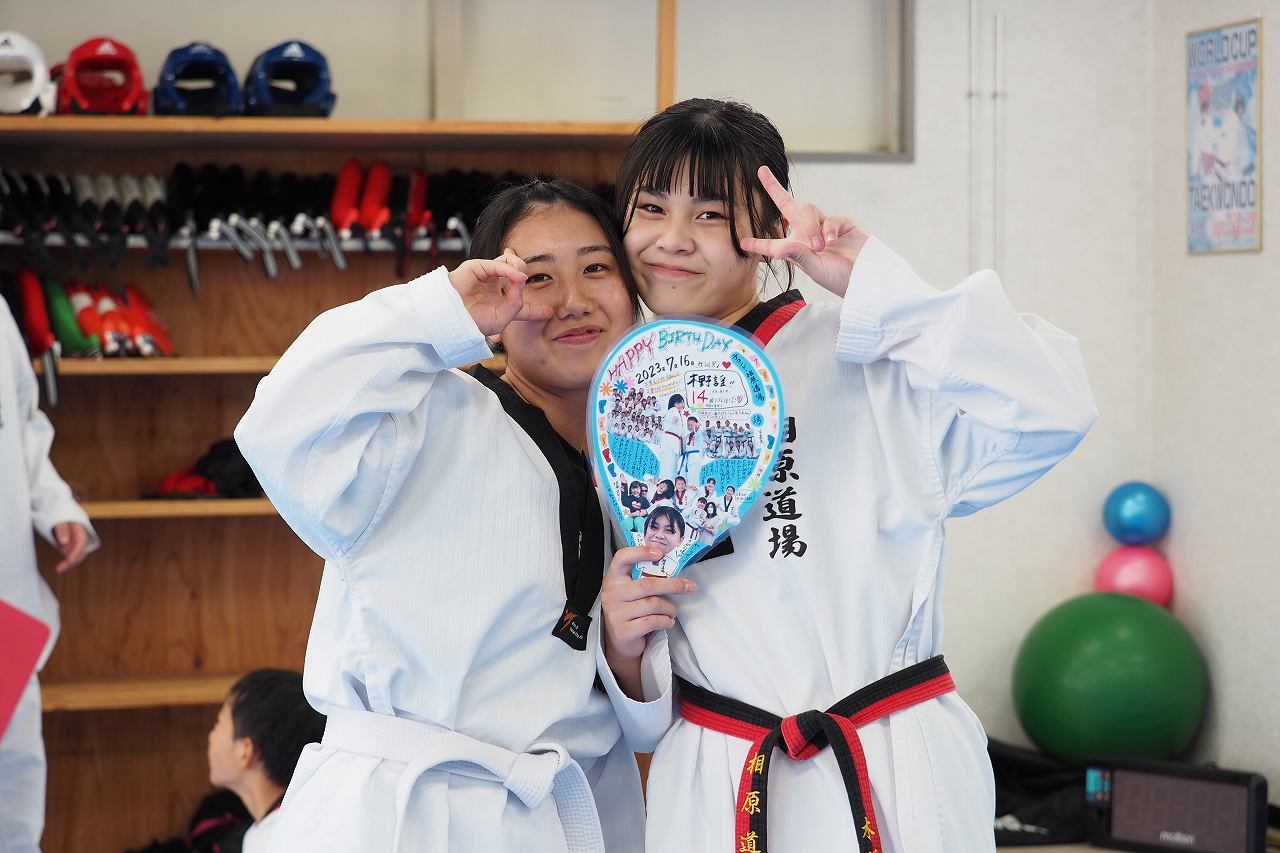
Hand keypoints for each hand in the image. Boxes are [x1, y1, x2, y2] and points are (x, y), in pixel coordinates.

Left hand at [52, 522, 88, 572]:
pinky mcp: (69, 548)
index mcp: (80, 532)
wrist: (59, 516)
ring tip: (59, 570)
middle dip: (73, 562)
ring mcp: (75, 545)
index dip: (77, 552)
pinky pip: (71, 558)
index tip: (71, 559)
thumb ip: (62, 530)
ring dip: (70, 565)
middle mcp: (79, 540)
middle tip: (61, 569)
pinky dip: (67, 564)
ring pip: (77, 557)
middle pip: (81, 553)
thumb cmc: (60, 517)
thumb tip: (64, 542)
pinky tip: (60, 568)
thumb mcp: (60, 521)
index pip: (81, 543)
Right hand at [447, 250, 551, 335]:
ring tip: (522, 279)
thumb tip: (523, 281)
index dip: (534, 308)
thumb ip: (516, 302)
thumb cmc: (472, 322)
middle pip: (517, 276)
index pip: (519, 302)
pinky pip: (499, 265)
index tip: (549, 312)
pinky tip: (518, 277)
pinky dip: (511, 270)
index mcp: (498, 304)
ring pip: (510, 264)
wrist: (452, 319)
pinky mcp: (478, 268)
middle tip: (530, 283)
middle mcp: (493, 289)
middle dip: (525, 274)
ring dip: (520, 268)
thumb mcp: (501, 319)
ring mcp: (486, 277)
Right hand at [600, 544, 696, 700]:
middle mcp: (611, 594)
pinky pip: (652, 621)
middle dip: (673, 585)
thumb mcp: (631, 592)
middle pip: (647, 584)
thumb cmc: (631, 611)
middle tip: (689, 587)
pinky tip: (667, 621)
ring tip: (673, 611)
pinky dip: (665, 621)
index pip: (622, 558)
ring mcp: (615, 613)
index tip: (660, 553)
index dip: (641, 552)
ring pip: (653, 604)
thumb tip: (674, 566)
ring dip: (670, 608)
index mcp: (613, 579)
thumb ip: (644, 579)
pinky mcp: (623, 631)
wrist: (620, 642)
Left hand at [738, 166, 870, 297]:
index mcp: (795, 250)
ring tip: (821, 247)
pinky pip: (829, 217)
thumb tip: (778, 248)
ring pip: (807, 209)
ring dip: (811, 227)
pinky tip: (832, 242)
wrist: (867, 277)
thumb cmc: (840, 278)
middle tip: (761, 171)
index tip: (742, 242)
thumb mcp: (816, 270)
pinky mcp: (841, 223)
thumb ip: (799, 257)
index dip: (757, 243)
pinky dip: (829, 229)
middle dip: (774, 188)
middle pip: (787, 206)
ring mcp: (824, 227)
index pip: (772, 245)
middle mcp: (806, 236)